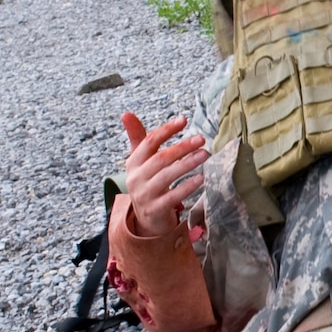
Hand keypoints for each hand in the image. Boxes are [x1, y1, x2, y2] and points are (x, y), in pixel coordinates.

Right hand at [122, 112, 209, 237]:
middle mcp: (136, 177)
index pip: (149, 142)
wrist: (146, 218)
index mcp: (133, 162)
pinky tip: (201, 178)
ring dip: (187, 164)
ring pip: (167, 176)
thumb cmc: (147, 182)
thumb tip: (126, 113)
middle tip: (201, 139)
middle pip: (160, 158)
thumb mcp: (141, 161)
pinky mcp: (155, 209)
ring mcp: (144, 195)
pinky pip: (172, 196)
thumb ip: (138, 137)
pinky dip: (187, 186)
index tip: (184, 120)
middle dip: (182, 147)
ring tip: (205, 154)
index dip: (166, 130)